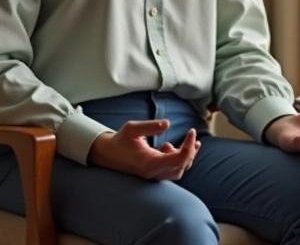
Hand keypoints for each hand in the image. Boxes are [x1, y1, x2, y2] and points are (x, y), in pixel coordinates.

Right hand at [87, 120, 201, 180]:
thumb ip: (150, 126)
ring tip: (190, 142)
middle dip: (191, 151)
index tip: (191, 131)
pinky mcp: (153, 175)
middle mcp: (154, 173)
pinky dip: (178, 160)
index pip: (178, 159)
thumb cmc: (119, 141)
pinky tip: (169, 147)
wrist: (107, 155)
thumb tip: (167, 123)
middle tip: (192, 135)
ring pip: (178, 170)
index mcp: (150, 163)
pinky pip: (172, 171)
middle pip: (182, 166)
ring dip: (187, 157)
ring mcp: (154, 176)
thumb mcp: (132, 129)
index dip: (189, 146)